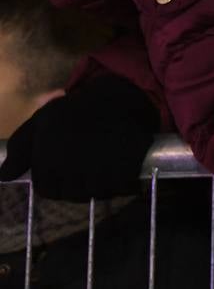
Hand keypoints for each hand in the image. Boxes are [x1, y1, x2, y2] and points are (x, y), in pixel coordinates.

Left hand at [0, 75, 157, 200]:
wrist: (120, 98)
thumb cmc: (76, 111)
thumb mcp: (41, 121)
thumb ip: (19, 147)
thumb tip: (4, 176)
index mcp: (48, 155)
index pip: (46, 188)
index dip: (54, 179)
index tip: (65, 163)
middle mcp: (71, 166)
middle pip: (69, 194)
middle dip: (76, 182)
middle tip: (86, 162)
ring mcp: (98, 170)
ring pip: (92, 194)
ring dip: (97, 184)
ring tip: (102, 162)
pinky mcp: (123, 170)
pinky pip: (116, 190)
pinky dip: (118, 183)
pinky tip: (117, 165)